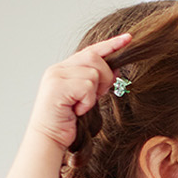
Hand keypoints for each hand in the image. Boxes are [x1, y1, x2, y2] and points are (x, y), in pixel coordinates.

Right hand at [24, 33, 130, 150]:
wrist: (50, 139)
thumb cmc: (69, 121)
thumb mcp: (88, 98)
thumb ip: (98, 82)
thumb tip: (117, 70)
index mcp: (65, 69)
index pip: (90, 51)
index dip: (110, 45)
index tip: (128, 39)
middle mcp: (58, 69)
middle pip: (94, 58)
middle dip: (105, 76)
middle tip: (99, 95)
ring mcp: (56, 77)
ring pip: (93, 74)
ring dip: (94, 93)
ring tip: (81, 106)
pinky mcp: (57, 87)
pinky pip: (87, 87)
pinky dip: (87, 102)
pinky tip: (77, 111)